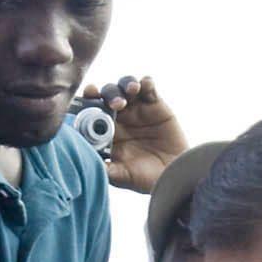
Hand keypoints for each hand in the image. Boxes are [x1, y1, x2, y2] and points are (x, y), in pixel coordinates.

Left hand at [81, 75, 190, 192]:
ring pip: (126, 86)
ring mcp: (136, 108)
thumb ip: (106, 169)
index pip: (91, 110)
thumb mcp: (123, 176)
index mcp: (104, 130)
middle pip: (107, 94)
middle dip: (108, 93)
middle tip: (115, 103)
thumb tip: (88, 164)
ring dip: (126, 84)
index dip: (87, 101)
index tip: (88, 97)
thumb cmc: (143, 178)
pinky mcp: (155, 104)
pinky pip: (148, 87)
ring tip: (131, 91)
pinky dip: (146, 82)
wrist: (173, 175)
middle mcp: (118, 116)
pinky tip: (145, 85)